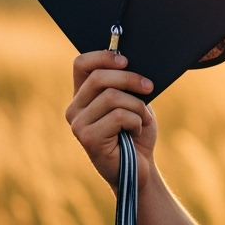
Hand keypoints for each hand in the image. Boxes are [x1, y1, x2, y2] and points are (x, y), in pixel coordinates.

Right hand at [66, 51, 157, 192]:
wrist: (139, 168)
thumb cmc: (136, 133)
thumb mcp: (133, 102)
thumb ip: (125, 85)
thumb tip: (129, 61)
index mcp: (83, 96)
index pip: (81, 64)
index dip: (102, 56)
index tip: (126, 61)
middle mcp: (74, 109)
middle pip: (99, 77)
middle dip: (130, 79)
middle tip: (149, 87)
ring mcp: (78, 124)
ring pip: (111, 97)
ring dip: (137, 107)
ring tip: (143, 120)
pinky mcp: (87, 138)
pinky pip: (118, 116)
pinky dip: (135, 122)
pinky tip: (135, 133)